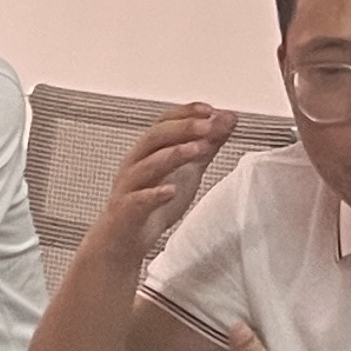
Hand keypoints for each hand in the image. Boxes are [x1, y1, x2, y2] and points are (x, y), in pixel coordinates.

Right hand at [77, 107, 236, 274]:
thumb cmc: (152, 203)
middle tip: (209, 126)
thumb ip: (206, 145)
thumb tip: (227, 119)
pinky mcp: (126, 211)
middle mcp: (136, 163)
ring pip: (146, 165)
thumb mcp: (187, 170)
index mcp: (149, 151)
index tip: (209, 110)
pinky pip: (138, 200)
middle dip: (183, 129)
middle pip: (155, 138)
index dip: (186, 113)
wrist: (123, 241)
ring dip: (173, 155)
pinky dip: (155, 194)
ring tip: (197, 149)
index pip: (165, 123)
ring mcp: (129, 187)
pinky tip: (171, 191)